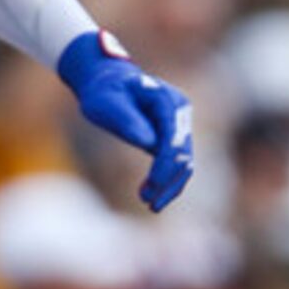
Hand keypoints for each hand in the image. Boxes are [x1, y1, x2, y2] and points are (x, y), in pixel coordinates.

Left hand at [59, 30, 193, 212]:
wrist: (107, 83)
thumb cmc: (104, 92)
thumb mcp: (106, 104)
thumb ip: (128, 121)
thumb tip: (150, 144)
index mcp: (167, 100)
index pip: (173, 138)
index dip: (164, 166)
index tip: (151, 187)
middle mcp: (180, 112)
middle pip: (183, 153)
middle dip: (167, 181)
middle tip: (147, 201)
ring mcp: (180, 125)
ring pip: (185, 162)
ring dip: (170, 186)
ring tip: (150, 204)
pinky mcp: (173, 137)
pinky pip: (177, 163)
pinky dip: (167, 181)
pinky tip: (151, 195)